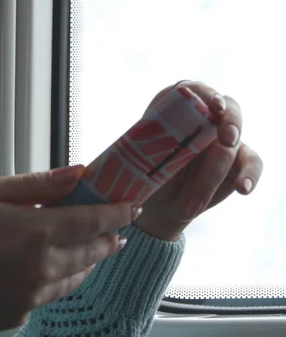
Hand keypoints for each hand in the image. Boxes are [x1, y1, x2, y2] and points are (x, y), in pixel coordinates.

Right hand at [0, 166, 138, 329]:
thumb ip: (37, 184)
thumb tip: (77, 172)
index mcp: (37, 232)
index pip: (93, 220)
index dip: (116, 212)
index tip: (131, 207)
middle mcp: (42, 268)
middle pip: (91, 252)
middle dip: (107, 239)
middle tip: (116, 231)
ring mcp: (31, 297)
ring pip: (74, 278)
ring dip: (87, 262)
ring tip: (91, 251)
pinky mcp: (16, 315)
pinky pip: (46, 296)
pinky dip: (53, 281)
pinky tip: (43, 272)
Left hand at [134, 81, 263, 241]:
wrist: (158, 202)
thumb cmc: (145, 172)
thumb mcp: (137, 158)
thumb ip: (146, 147)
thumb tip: (148, 150)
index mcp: (176, 108)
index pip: (194, 91)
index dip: (206, 95)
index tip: (213, 107)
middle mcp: (204, 118)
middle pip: (227, 110)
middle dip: (230, 122)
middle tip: (225, 140)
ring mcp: (224, 139)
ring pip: (234, 144)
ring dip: (218, 169)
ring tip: (204, 192)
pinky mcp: (239, 160)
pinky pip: (252, 163)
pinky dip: (250, 175)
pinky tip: (243, 188)